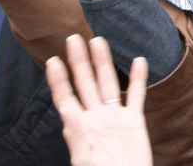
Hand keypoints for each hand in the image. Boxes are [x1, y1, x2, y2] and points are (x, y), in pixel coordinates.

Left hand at [46, 36, 150, 165]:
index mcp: (79, 127)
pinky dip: (137, 78)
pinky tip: (139, 61)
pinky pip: (136, 95)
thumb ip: (76, 134)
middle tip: (73, 38)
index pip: (65, 97)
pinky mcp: (133, 120)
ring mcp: (114, 117)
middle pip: (85, 83)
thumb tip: (65, 112)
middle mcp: (95, 117)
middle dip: (79, 61)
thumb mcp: (85, 158)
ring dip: (103, 62)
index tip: (52, 60)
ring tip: (99, 41)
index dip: (58, 80)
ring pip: (107, 83)